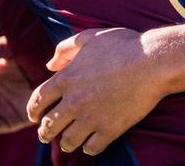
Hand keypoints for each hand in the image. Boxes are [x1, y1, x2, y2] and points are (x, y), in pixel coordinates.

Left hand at [27, 28, 167, 155]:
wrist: (152, 62)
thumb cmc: (122, 45)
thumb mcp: (90, 37)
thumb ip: (65, 49)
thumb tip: (49, 64)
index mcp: (66, 79)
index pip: (38, 100)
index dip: (33, 110)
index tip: (33, 116)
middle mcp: (74, 101)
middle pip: (49, 125)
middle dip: (45, 133)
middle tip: (46, 135)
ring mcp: (91, 118)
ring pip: (68, 141)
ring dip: (66, 143)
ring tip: (68, 143)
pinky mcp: (110, 129)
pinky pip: (92, 148)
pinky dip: (89, 148)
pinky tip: (90, 145)